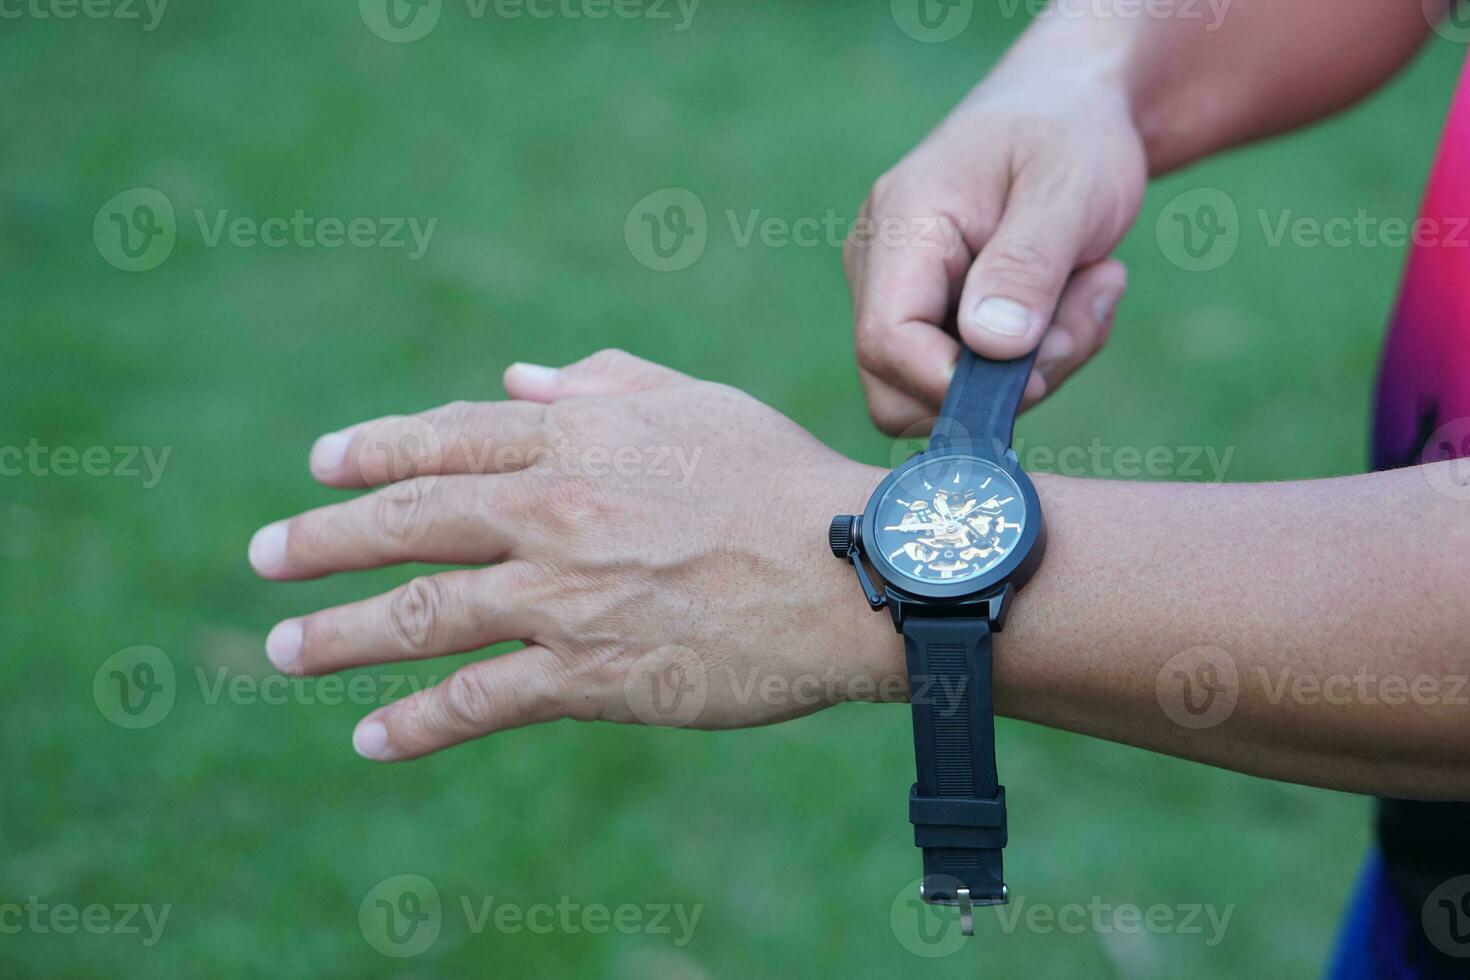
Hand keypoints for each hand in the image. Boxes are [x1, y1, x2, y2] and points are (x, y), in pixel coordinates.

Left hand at [248, 350, 896, 760]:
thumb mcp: (697, 404)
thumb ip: (601, 384)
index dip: (371, 452)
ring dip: (342, 633)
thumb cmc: (783, 479)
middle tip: (264, 557)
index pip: (446, 440)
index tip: (320, 466)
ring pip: (424, 612)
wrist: (858, 573)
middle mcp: (554, 509)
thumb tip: (517, 377)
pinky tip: (371, 738)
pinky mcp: (591, 673)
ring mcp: (566, 594)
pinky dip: (418, 721)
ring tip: (283, 649)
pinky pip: (481, 700)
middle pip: (408, 522)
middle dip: (323, 540)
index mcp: (578, 436)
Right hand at [845, 67, 1145, 433]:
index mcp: (901, 227)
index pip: (885, 342)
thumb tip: (990, 348)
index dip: (952, 384)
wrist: (1068, 109)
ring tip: (1090, 289)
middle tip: (1076, 328)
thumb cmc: (1068, 133)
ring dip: (1033, 370)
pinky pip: (971, 380)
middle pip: (898, 391)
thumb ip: (1027, 267)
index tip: (1037, 375)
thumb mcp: (1067, 187)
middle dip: (996, 389)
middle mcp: (880, 269)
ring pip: (943, 396)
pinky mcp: (932, 320)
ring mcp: (901, 298)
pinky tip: (1071, 297)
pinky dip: (1034, 360)